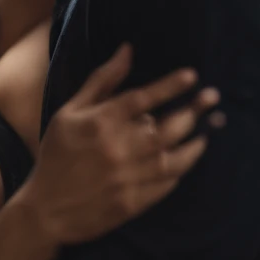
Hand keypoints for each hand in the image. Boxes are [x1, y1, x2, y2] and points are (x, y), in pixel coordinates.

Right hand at [17, 44, 220, 245]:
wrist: (46, 209)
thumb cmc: (56, 154)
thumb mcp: (69, 112)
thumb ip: (102, 81)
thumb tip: (127, 50)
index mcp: (100, 123)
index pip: (143, 98)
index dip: (170, 85)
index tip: (192, 75)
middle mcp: (118, 148)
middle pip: (167, 126)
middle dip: (194, 110)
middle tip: (213, 98)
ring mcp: (128, 178)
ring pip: (174, 157)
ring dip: (196, 142)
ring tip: (208, 129)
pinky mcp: (134, 202)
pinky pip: (167, 183)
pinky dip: (180, 169)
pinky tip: (187, 158)